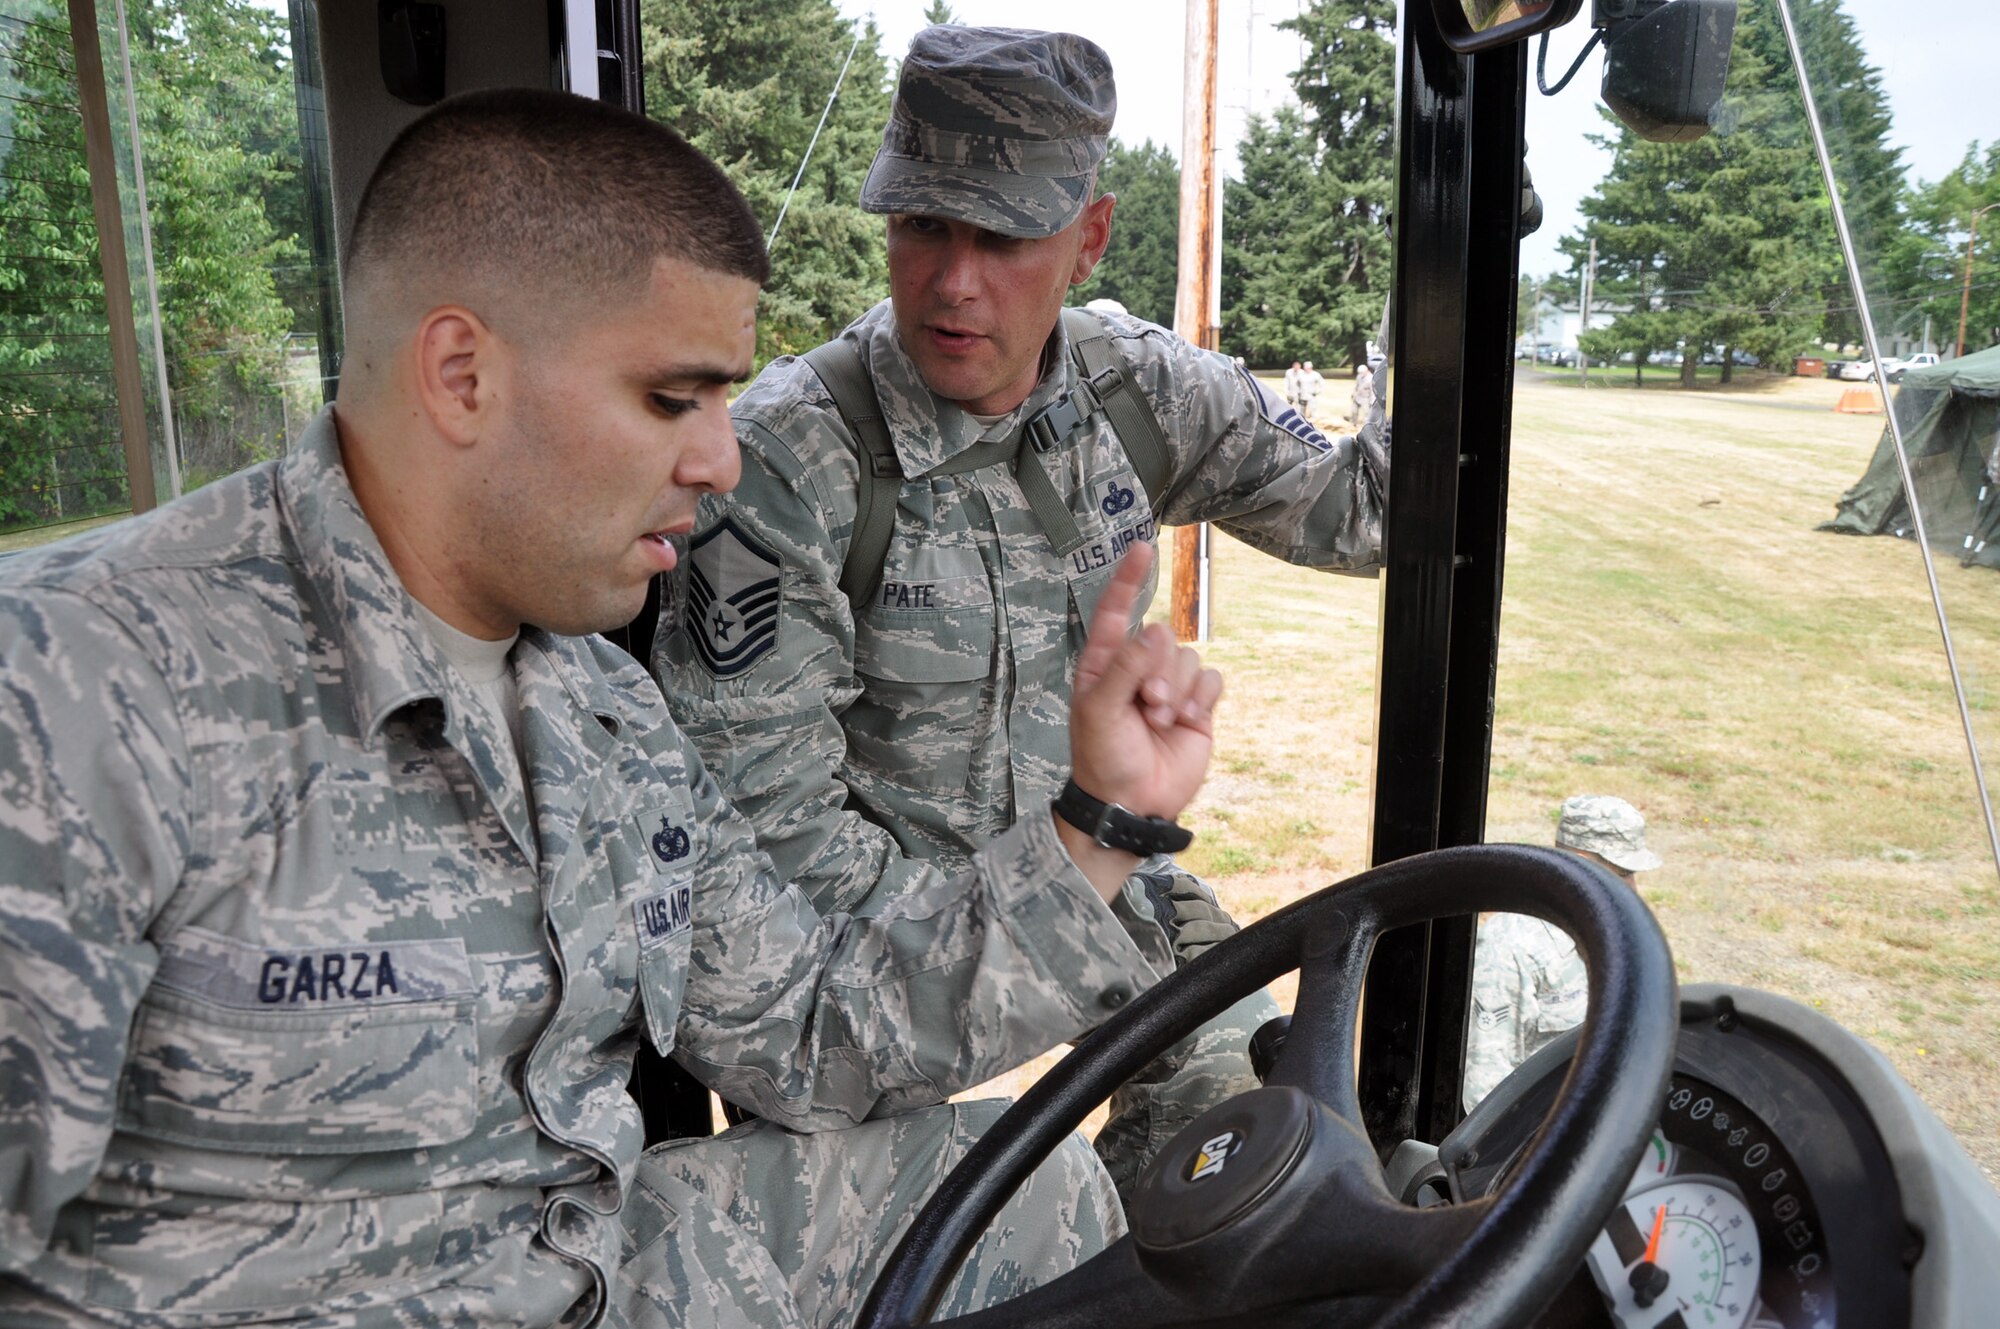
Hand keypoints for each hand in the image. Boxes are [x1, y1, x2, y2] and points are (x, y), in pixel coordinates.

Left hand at [1068, 541, 1222, 826]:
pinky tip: (1187, 722)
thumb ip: (1126, 667)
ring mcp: (1169, 686)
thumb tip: (1156, 630)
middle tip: (1147, 703)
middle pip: (1164, 636)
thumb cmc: (1103, 756)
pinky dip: (1202, 699)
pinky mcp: (1196, 706)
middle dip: (1159, 669)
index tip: (1142, 547)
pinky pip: (1211, 679)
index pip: (1117, 611)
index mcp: (1105, 663)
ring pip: (1190, 658)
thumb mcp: (1101, 710)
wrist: (1132, 802)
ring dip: (1178, 691)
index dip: (1128, 579)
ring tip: (1161, 721)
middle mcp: (1138, 668)